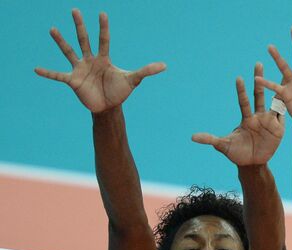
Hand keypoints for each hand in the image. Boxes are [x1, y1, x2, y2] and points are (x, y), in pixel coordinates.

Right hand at [35, 9, 165, 112]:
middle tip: (75, 10)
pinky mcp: (73, 81)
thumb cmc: (120, 92)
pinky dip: (48, 73)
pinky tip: (36, 69)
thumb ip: (147, 71)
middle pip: (84, 39)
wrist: (109, 107)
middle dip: (80, 26)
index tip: (102, 13)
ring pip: (69, 52)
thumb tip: (164, 65)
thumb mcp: (133, 80)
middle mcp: (91, 60)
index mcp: (104, 58)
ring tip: (52, 29)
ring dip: (61, 41)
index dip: (104, 27)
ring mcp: (80, 69)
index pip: (104, 40)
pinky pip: (58, 75)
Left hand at [192, 63, 283, 165]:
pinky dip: (287, 108)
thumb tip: (192, 137)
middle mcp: (258, 117)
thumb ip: (210, 140)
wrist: (252, 164)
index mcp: (246, 119)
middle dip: (259, 79)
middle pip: (259, 95)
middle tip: (258, 63)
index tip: (238, 78)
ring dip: (278, 90)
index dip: (241, 91)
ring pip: (274, 103)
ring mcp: (269, 122)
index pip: (243, 102)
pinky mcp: (278, 129)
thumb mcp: (223, 146)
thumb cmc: (237, 153)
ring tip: (284, 76)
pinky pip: (283, 117)